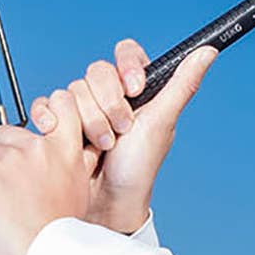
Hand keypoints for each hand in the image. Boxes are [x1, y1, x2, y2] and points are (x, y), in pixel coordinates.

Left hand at [0, 93, 99, 254]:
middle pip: (7, 131)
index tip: (45, 117)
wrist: (42, 253)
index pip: (62, 105)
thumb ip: (68, 168)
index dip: (49, 106)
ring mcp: (10, 157)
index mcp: (65, 152)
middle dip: (2, 152)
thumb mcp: (78, 192)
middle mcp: (38, 149)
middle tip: (8, 182)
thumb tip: (61, 162)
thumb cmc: (58, 233)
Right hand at [53, 38, 214, 235]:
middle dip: (109, 105)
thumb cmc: (139, 167)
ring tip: (103, 146)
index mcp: (135, 89)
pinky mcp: (59, 123)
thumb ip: (183, 84)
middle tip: (122, 130)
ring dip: (89, 122)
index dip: (126, 67)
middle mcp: (108, 96)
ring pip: (72, 90)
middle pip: (96, 71)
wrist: (109, 201)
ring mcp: (82, 109)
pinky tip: (69, 138)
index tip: (134, 89)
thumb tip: (208, 52)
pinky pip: (46, 105)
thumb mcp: (163, 122)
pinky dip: (53, 119)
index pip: (126, 53)